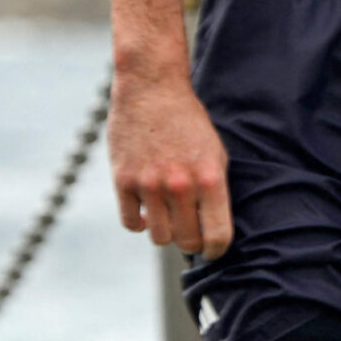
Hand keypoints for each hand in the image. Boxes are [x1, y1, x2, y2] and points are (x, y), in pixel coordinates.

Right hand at [109, 71, 232, 255]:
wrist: (152, 89)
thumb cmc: (188, 123)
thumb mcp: (215, 154)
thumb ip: (215, 191)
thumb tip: (212, 230)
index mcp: (210, 179)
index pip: (218, 236)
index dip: (216, 250)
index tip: (213, 251)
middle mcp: (180, 185)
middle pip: (187, 241)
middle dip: (191, 242)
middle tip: (190, 233)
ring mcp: (149, 184)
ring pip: (159, 238)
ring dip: (166, 233)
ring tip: (168, 218)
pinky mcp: (123, 180)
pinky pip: (131, 223)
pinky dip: (139, 223)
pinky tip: (146, 211)